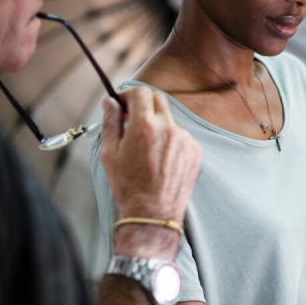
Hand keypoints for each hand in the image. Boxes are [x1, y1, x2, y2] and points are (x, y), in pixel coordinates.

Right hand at [100, 89, 202, 260]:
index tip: (122, 104)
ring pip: (170, 120)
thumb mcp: (111, 153)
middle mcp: (169, 128)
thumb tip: (109, 102)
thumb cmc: (128, 185)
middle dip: (144, 105)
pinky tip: (161, 160)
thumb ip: (111, 123)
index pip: (141, 92)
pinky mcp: (196, 151)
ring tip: (146, 150)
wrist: (154, 212)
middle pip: (158, 100)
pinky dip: (170, 141)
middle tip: (132, 120)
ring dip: (158, 125)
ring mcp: (186, 139)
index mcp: (145, 126)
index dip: (128, 95)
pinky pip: (182, 137)